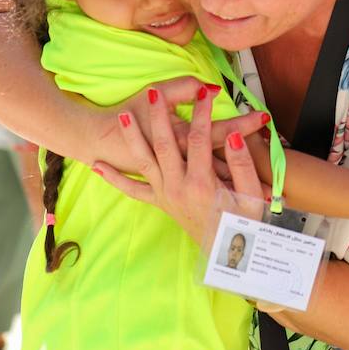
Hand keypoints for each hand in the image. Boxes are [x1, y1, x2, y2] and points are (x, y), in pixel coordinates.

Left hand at [99, 85, 265, 244]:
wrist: (228, 257)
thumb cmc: (244, 225)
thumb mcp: (251, 196)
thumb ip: (241, 164)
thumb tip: (234, 134)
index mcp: (203, 184)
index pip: (201, 139)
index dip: (204, 113)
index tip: (208, 92)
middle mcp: (178, 188)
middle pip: (166, 144)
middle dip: (160, 116)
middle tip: (153, 92)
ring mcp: (165, 196)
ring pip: (144, 162)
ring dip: (133, 139)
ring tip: (122, 116)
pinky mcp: (159, 204)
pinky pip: (133, 191)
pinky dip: (115, 180)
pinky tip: (98, 167)